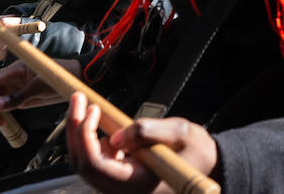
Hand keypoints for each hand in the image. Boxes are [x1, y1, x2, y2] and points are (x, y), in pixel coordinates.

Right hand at [0, 59, 71, 123]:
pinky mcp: (17, 101)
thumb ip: (16, 97)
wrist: (74, 80)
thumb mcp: (38, 87)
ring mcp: (11, 92)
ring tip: (0, 123)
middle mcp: (7, 82)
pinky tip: (3, 124)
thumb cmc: (58, 76)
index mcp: (10, 73)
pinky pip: (0, 111)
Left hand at [67, 92, 220, 192]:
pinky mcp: (119, 178)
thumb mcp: (179, 134)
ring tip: (84, 105)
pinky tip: (99, 123)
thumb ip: (147, 132)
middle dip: (76, 129)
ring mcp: (119, 186)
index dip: (86, 135)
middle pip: (83, 164)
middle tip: (78, 99)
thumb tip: (115, 136)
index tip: (92, 108)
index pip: (96, 164)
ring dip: (80, 133)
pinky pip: (96, 161)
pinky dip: (90, 140)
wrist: (207, 166)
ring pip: (85, 162)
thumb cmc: (196, 152)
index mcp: (136, 184)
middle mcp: (122, 190)